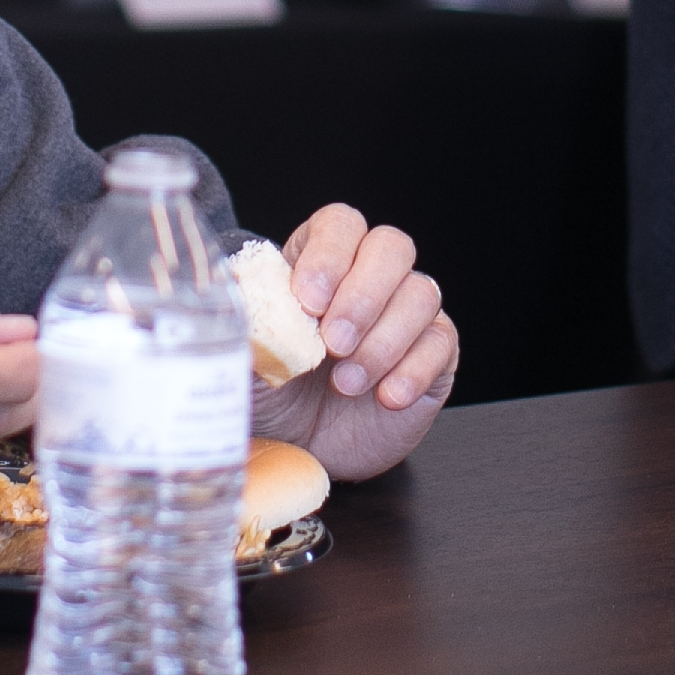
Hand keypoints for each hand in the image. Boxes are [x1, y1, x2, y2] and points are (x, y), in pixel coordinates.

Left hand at [247, 202, 457, 479]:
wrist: (300, 449)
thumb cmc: (271, 393)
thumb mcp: (245, 353)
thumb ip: (246, 318)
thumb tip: (234, 289)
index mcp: (320, 260)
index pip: (340, 225)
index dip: (329, 254)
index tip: (308, 301)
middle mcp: (369, 277)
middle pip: (391, 248)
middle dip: (362, 296)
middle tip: (333, 344)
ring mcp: (406, 314)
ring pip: (421, 294)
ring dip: (382, 342)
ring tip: (346, 385)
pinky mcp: (433, 354)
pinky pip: (441, 343)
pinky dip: (413, 371)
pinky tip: (385, 397)